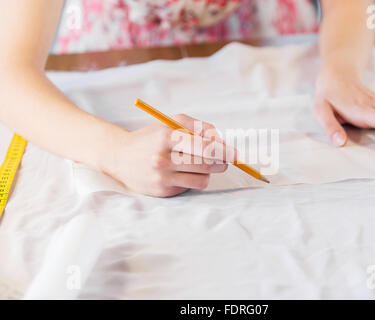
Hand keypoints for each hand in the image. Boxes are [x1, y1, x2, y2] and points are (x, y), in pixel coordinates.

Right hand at [102, 114, 236, 196]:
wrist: (120, 157)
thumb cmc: (152, 138)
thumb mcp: (171, 123)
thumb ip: (198, 127)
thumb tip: (221, 142)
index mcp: (167, 136)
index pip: (204, 147)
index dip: (223, 151)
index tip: (234, 153)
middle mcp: (163, 158)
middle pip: (206, 164)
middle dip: (221, 162)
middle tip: (225, 160)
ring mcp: (162, 176)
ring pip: (202, 178)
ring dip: (208, 172)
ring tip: (200, 165)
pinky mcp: (163, 191)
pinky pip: (192, 187)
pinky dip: (195, 180)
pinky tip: (185, 173)